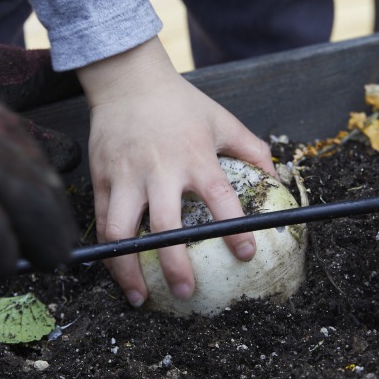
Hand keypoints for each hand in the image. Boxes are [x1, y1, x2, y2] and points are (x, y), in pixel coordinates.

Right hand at [76, 37, 275, 306]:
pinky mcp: (101, 179)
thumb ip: (252, 149)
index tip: (246, 254)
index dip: (234, 229)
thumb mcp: (221, 119)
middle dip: (174, 264)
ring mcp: (125, 177)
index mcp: (194, 157)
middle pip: (165, 226)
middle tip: (186, 291)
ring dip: (129, 269)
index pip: (219, 198)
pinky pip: (101, 222)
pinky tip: (117, 271)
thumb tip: (278, 178)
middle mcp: (159, 171)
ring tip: (140, 297)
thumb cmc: (179, 103)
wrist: (127, 80)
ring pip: (121, 231)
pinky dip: (108, 251)